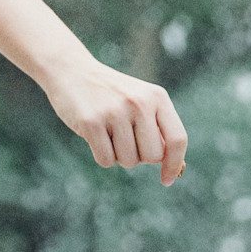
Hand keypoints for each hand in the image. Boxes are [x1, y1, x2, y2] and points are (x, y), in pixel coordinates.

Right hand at [46, 57, 187, 184]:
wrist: (72, 71)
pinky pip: (106, 161)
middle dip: (139, 156)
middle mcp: (139, 103)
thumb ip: (158, 131)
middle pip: (152, 156)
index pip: (177, 138)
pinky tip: (96, 136)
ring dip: (118, 156)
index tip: (167, 180)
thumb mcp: (141, 103)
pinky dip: (102, 156)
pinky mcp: (91, 122)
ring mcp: (115, 111)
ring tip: (108, 132)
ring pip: (128, 161)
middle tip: (125, 138)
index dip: (174, 164)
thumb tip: (176, 168)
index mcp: (157, 97)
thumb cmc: (112, 96)